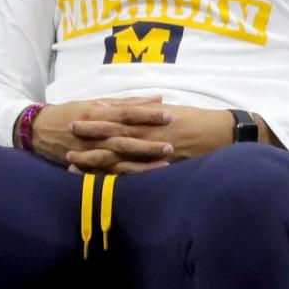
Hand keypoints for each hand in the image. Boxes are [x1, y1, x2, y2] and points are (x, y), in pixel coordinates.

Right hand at [31, 97, 174, 174]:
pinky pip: (108, 175)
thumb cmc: (72, 113)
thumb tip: (156, 99)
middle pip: (125, 139)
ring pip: (119, 160)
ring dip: (141, 164)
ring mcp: (90, 152)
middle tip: (171, 145)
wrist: (40, 130)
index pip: (127, 114)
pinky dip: (125, 178)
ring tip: (164, 166)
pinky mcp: (86, 167)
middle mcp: (95, 134)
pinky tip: (143, 182)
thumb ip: (126, 103)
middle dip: (148, 143)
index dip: (147, 115)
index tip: (168, 116)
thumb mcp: (96, 103)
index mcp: (98, 114)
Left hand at [68, 102, 237, 172]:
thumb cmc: (199, 121)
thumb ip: (151, 110)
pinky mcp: (159, 169)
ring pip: (117, 158)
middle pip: (111, 136)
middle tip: (66, 137)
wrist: (221, 134)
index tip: (79, 117)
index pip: (117, 117)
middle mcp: (147, 136)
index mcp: (150, 119)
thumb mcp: (173, 110)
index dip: (97, 118)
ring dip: (93, 160)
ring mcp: (152, 154)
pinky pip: (132, 175)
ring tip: (72, 162)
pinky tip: (97, 181)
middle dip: (88, 137)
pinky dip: (113, 178)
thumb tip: (135, 107)